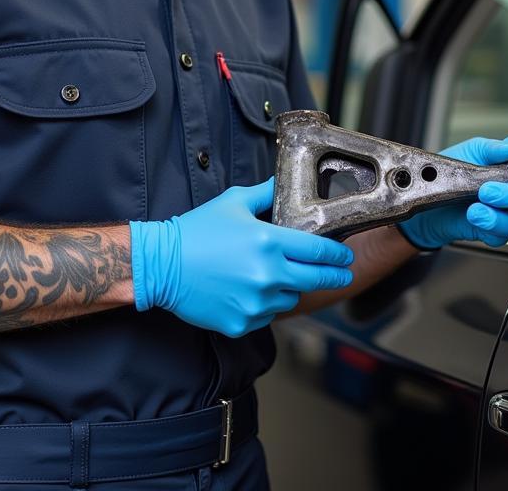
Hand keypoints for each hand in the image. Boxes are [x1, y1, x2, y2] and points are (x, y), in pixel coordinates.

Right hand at [130, 178, 353, 337]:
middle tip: (343, 274)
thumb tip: (283, 183)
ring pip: (290, 298)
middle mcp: (268, 275)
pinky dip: (264, 305)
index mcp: (269, 242)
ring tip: (274, 276)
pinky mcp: (241, 323)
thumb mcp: (233, 203)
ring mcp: (255, 303)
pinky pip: (266, 315)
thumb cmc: (196, 231)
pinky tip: (248, 290)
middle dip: (334, 276)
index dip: (337, 254)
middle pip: (316, 280)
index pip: (318, 251)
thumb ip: (265, 194)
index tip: (346, 255)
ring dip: (290, 288)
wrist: (161, 265)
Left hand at [399, 136, 507, 248]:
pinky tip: (474, 214)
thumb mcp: (468, 151)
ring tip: (479, 201)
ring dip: (500, 208)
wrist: (424, 195)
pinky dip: (489, 223)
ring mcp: (503, 211)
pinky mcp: (491, 230)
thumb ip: (491, 148)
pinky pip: (501, 233)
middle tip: (488, 189)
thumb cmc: (449, 172)